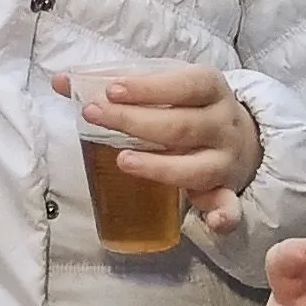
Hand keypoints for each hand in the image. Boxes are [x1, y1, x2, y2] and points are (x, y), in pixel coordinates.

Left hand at [61, 65, 260, 227]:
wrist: (244, 138)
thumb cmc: (189, 107)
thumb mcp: (164, 87)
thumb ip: (117, 83)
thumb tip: (61, 81)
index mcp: (210, 89)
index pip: (185, 85)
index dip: (149, 88)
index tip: (112, 90)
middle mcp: (222, 125)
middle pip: (182, 126)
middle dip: (135, 122)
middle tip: (94, 116)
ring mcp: (225, 161)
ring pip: (198, 167)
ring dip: (161, 167)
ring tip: (123, 161)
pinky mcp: (225, 191)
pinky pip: (229, 207)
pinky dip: (224, 216)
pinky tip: (214, 224)